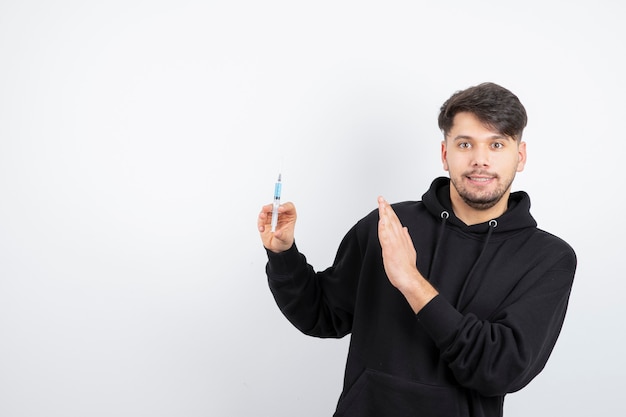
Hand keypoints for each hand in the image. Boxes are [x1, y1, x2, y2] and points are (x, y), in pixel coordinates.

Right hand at [258, 201, 296, 252]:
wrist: (276, 246)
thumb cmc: (284, 241)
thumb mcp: (285, 239)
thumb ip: (282, 236)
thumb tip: (277, 233)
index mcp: (290, 216)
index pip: (289, 207)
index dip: (285, 206)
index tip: (280, 209)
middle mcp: (281, 214)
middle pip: (276, 206)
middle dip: (270, 207)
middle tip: (265, 209)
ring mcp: (272, 216)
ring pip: (266, 211)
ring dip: (263, 213)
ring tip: (262, 217)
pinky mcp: (265, 220)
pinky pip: (261, 219)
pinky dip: (260, 223)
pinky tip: (261, 229)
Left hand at [377, 196, 437, 312]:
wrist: (409, 277)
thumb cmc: (406, 267)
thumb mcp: (408, 249)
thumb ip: (405, 238)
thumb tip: (404, 229)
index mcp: (402, 238)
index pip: (395, 222)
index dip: (390, 212)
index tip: (385, 203)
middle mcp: (399, 238)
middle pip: (392, 220)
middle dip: (386, 208)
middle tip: (381, 198)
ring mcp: (395, 243)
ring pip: (389, 225)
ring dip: (385, 214)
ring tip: (381, 204)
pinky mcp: (390, 249)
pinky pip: (385, 236)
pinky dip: (383, 227)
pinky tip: (381, 220)